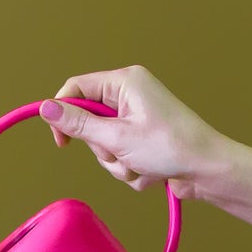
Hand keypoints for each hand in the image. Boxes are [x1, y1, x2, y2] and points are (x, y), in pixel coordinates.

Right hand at [39, 66, 228, 199]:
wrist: (205, 169)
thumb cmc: (170, 146)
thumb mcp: (116, 137)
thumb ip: (78, 124)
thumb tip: (46, 108)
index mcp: (124, 82)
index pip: (76, 89)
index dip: (62, 115)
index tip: (61, 142)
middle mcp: (129, 95)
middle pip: (88, 123)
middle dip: (101, 148)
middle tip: (122, 152)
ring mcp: (135, 118)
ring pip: (102, 145)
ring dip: (116, 162)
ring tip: (139, 163)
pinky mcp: (141, 138)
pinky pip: (118, 157)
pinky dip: (128, 168)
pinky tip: (148, 168)